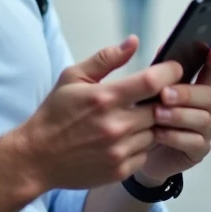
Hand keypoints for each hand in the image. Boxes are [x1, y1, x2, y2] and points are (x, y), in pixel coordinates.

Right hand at [13, 37, 182, 191]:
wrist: (37, 157)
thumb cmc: (55, 114)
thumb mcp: (73, 77)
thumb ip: (106, 58)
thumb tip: (134, 41)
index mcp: (105, 98)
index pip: (153, 81)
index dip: (170, 72)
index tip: (173, 68)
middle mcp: (115, 126)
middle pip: (161, 108)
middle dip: (164, 99)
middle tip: (158, 93)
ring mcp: (119, 150)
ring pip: (157, 132)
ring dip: (153, 122)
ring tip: (138, 116)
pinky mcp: (120, 170)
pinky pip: (146, 153)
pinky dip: (143, 143)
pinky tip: (128, 137)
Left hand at [137, 48, 210, 184]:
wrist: (139, 150)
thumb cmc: (146, 115)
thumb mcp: (149, 92)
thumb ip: (159, 72)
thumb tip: (163, 47)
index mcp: (195, 88)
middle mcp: (206, 107)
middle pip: (209, 96)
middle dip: (186, 94)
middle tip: (164, 94)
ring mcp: (205, 129)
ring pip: (202, 119)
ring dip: (179, 115)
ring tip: (157, 115)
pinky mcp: (199, 150)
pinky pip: (195, 142)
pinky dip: (176, 137)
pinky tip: (159, 134)